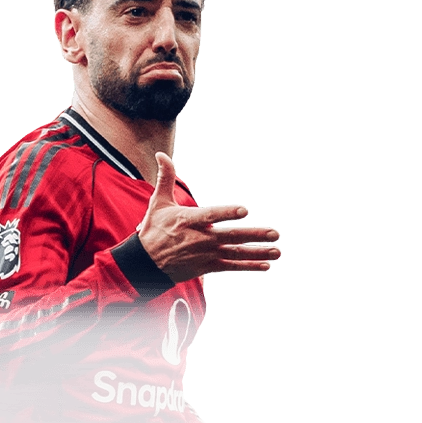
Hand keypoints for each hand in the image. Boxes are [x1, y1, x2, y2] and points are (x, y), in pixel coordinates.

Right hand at [138, 152, 281, 282]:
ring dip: (257, 253)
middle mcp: (199, 239)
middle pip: (230, 237)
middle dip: (254, 235)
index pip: (211, 215)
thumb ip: (165, 178)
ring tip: (276, 252)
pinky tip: (265, 266)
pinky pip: (231, 267)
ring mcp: (205, 255)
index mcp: (188, 220)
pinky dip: (248, 267)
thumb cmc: (153, 230)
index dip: (227, 213)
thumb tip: (161, 154)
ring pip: (235, 254)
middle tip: (274, 233)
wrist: (145, 264)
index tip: (245, 210)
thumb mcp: (157, 203)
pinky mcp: (207, 267)